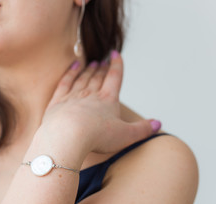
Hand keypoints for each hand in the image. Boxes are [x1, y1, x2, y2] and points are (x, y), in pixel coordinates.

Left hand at [40, 51, 160, 155]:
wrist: (67, 136)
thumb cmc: (97, 137)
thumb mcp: (126, 135)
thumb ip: (143, 129)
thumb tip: (159, 123)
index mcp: (108, 100)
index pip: (114, 78)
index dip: (116, 65)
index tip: (116, 55)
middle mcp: (90, 94)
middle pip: (98, 78)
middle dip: (102, 69)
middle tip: (103, 60)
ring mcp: (72, 96)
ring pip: (82, 79)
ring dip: (88, 70)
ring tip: (91, 63)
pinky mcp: (57, 102)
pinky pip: (65, 83)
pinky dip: (70, 73)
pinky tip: (73, 67)